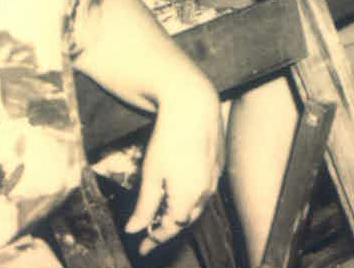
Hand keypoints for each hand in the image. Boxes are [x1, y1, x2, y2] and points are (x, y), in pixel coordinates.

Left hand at [130, 80, 223, 253]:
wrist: (193, 107)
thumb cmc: (169, 140)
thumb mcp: (150, 175)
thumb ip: (144, 206)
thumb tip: (134, 229)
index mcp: (188, 197)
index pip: (172, 228)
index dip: (155, 239)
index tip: (142, 247)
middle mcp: (206, 191)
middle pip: (187, 219)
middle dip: (168, 229)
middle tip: (149, 234)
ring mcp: (215, 177)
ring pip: (198, 205)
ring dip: (181, 213)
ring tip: (163, 215)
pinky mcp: (219, 163)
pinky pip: (205, 189)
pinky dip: (191, 198)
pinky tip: (180, 192)